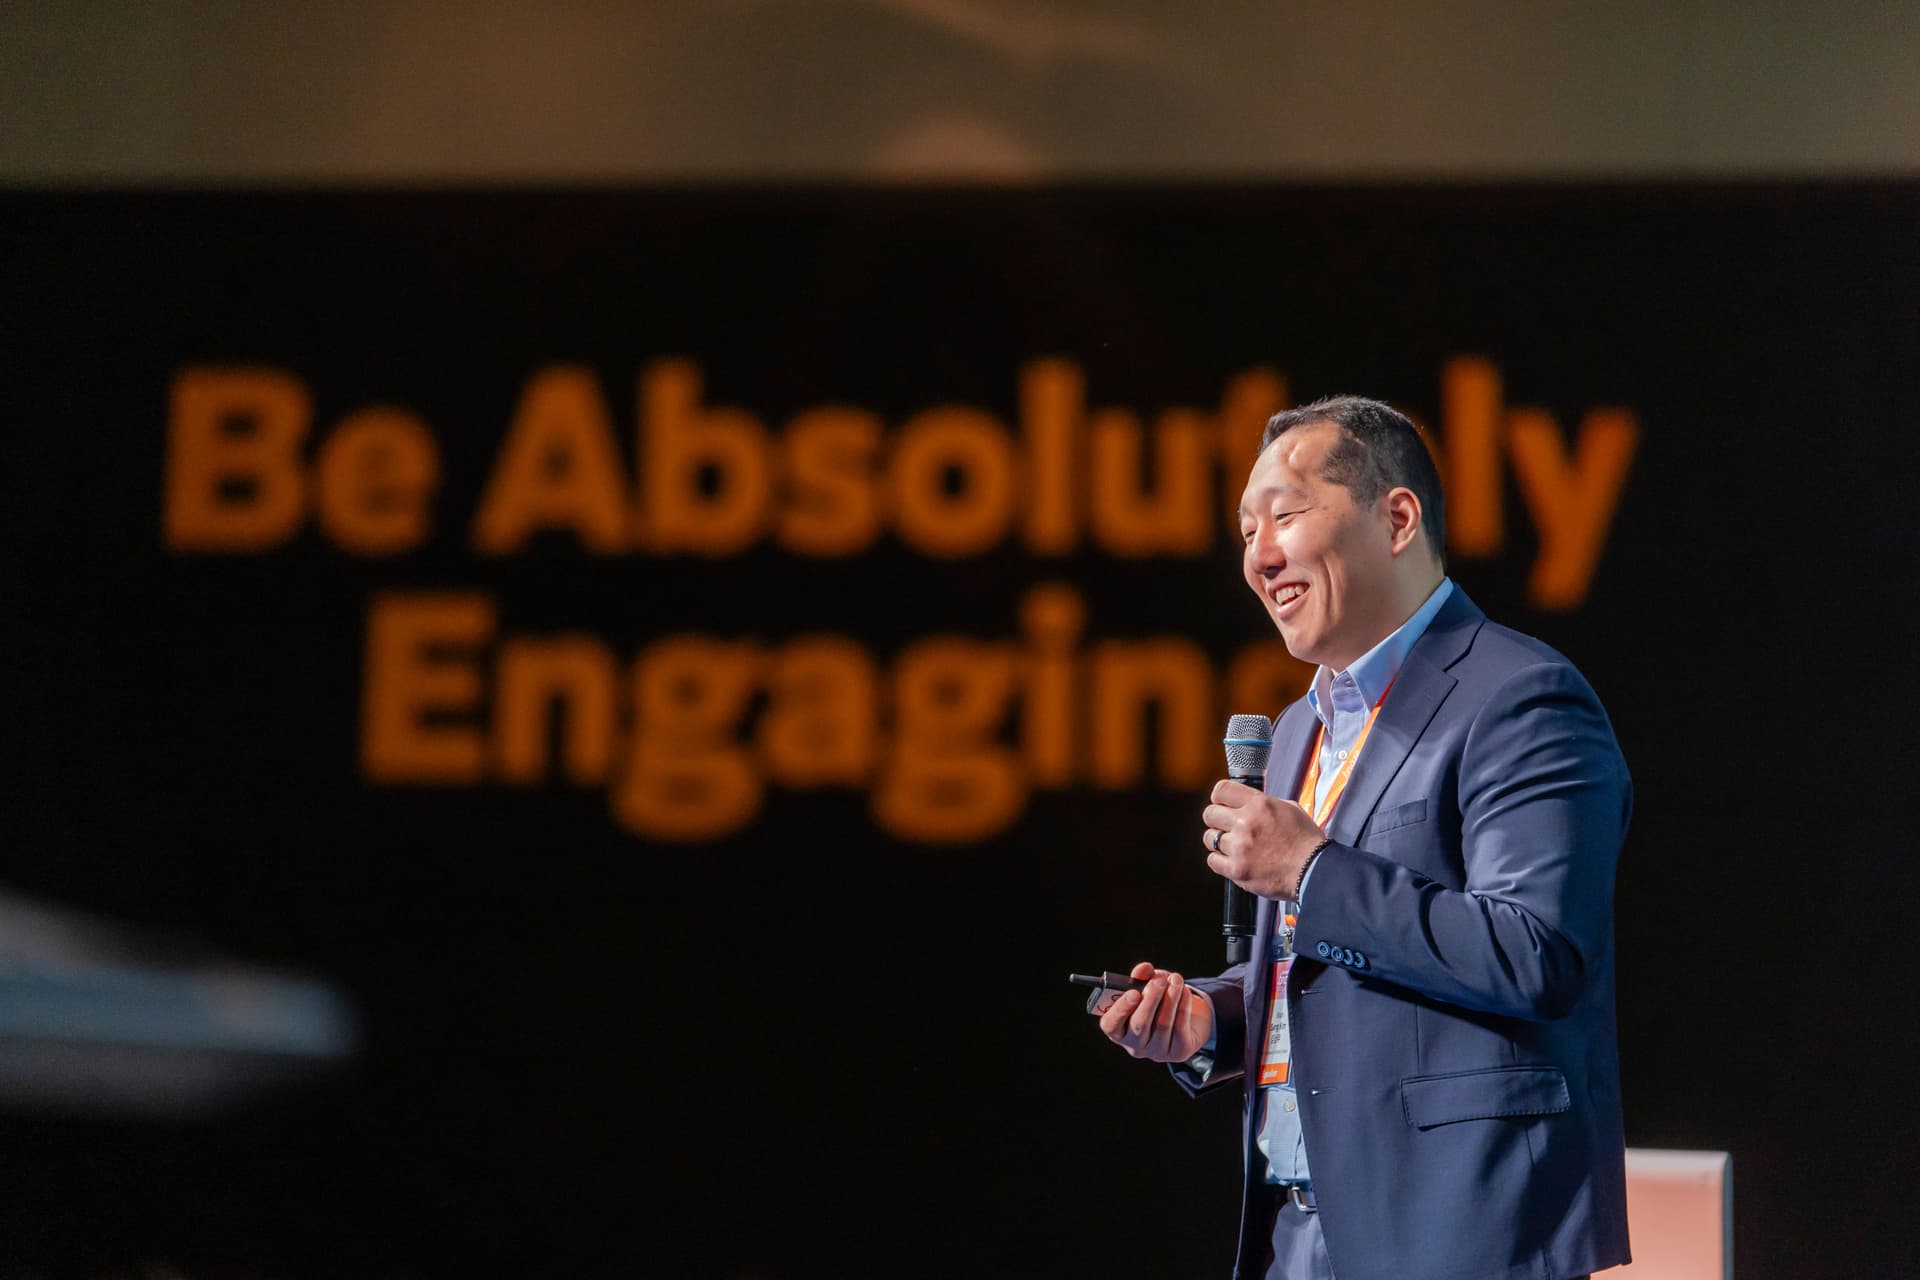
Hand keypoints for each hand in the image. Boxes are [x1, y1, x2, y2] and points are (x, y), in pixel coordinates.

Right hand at [1098, 961, 1213, 1062]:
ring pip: (1163, 1024)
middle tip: (1159, 981)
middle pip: (1139, 1024)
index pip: (1111, 1024)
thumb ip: (1141, 976)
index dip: (1121, 1009)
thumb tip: (1144, 968)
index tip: (1133, 992)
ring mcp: (1156, 1052)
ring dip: (1171, 998)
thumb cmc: (1156, 1003)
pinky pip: (1180, 1028)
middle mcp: (1134, 1045)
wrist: (1183, 1022)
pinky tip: (1185, 992)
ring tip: (1176, 980)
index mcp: (1118, 1030)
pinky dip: (1183, 1007)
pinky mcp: (1177, 1053)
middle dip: (1150, 999)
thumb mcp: (1145, 987)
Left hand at [1202, 779, 1325, 899]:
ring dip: (1220, 841)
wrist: (1314, 870)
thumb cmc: (1306, 842)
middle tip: (1226, 826)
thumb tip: (1248, 800)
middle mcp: (1246, 823)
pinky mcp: (1237, 870)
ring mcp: (1240, 847)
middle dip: (1216, 819)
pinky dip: (1220, 861)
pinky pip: (1213, 861)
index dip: (1219, 797)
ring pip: (1210, 838)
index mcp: (1259, 805)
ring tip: (1234, 846)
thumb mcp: (1289, 809)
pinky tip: (1233, 860)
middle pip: (1210, 814)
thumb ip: (1265, 803)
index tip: (1222, 803)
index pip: (1221, 790)